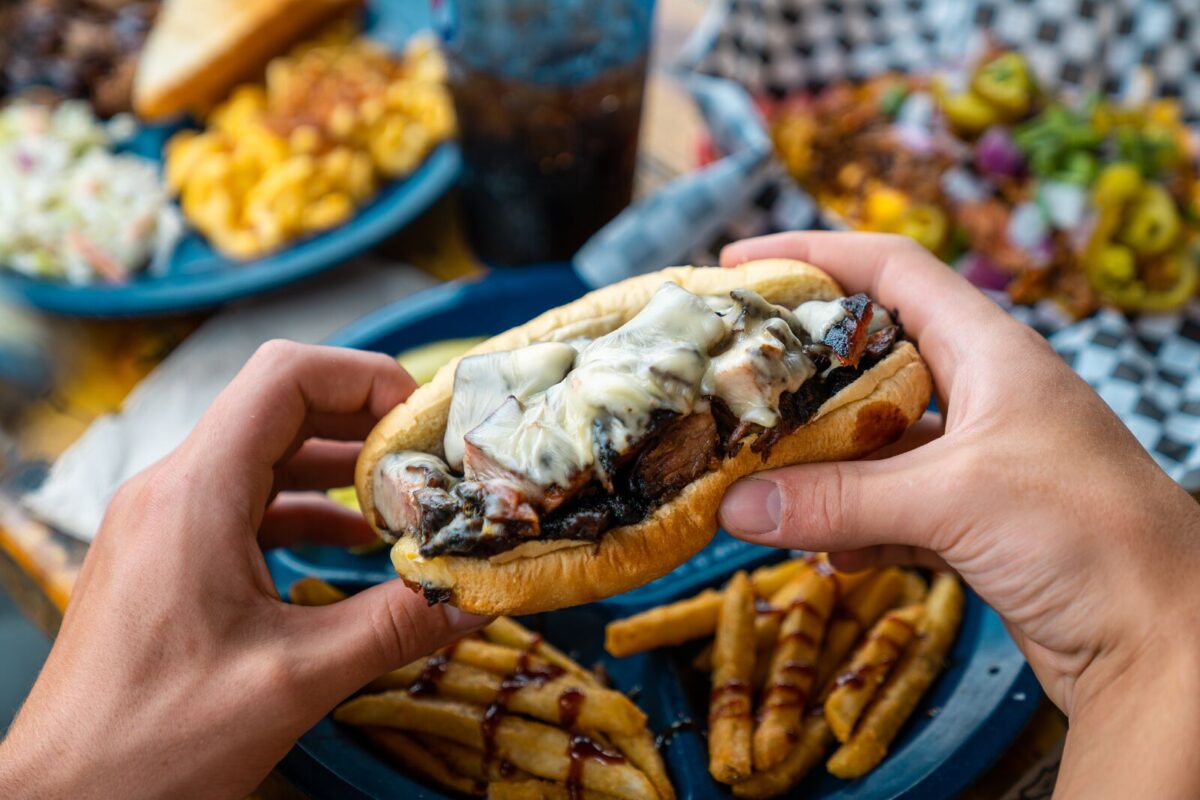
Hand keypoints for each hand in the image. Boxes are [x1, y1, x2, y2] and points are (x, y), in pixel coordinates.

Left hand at [0, 341, 487, 799]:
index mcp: (196, 494)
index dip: (365, 378)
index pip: (286, 376)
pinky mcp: (163, 556)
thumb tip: (479, 593)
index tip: (421, 422)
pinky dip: (302, 510)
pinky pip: (242, 503)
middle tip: (429, 461)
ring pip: (261, 456)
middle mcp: (172, 490)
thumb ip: (397, 626)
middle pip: (279, 408)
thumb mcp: (297, 679)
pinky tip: (348, 547)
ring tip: (402, 503)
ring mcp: (162, 521)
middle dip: (363, 424)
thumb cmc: (157, 742)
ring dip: (335, 469)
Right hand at [718, 233, 1199, 796]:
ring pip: (877, 439)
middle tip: (731, 374)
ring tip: (751, 468)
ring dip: (819, 458)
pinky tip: (821, 550)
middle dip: (801, 366)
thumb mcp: (953, 500)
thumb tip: (733, 508)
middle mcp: (984, 396)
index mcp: (991, 352)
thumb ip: (839, 500)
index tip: (738, 266)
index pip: (892, 270)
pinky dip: (852, 523)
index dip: (815, 255)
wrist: (1167, 644)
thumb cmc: (1087, 536)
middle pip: (873, 354)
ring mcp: (981, 462)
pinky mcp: (977, 523)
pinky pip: (892, 506)